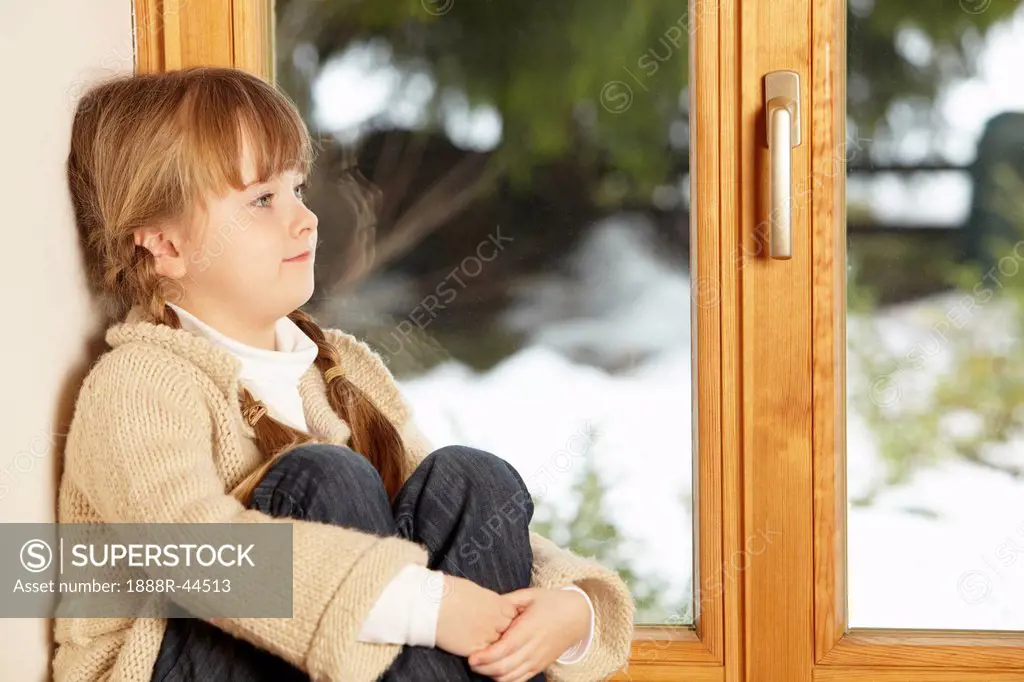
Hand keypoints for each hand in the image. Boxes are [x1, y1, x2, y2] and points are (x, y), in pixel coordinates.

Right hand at [435, 574, 519, 656]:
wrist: (431, 603)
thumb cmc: (451, 591)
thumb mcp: (478, 591)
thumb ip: (491, 602)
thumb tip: (494, 607)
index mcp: (499, 604)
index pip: (514, 616)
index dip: (507, 619)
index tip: (501, 619)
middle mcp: (496, 620)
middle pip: (509, 632)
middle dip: (502, 632)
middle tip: (491, 630)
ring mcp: (486, 636)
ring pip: (499, 646)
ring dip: (494, 644)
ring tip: (481, 638)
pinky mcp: (474, 649)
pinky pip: (486, 656)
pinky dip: (484, 654)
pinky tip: (475, 647)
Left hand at [467, 587, 589, 681]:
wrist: (577, 616)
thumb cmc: (551, 602)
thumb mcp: (530, 594)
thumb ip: (508, 601)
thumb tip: (487, 605)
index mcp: (530, 628)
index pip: (506, 649)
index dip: (487, 656)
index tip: (472, 656)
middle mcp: (534, 647)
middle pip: (505, 666)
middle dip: (484, 668)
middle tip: (470, 661)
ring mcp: (538, 660)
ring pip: (511, 677)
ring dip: (493, 675)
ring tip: (480, 666)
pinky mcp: (540, 666)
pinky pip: (520, 680)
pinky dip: (505, 680)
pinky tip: (494, 672)